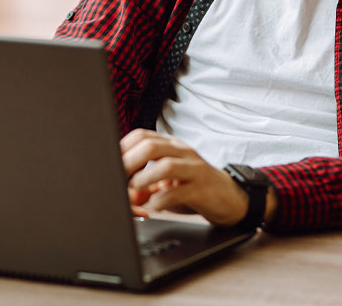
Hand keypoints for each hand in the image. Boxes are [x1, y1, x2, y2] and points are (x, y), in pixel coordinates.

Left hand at [119, 128, 247, 225]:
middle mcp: (182, 152)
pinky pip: (179, 191)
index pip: (142, 136)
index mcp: (171, 146)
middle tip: (118, 181)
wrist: (230, 198)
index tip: (111, 166)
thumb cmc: (193, 188)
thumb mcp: (166, 183)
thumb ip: (143, 186)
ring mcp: (194, 169)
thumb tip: (123, 194)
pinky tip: (154, 207)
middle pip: (150, 146)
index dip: (123, 149)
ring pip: (166, 165)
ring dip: (144, 180)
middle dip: (129, 163)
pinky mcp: (202, 189)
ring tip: (134, 194)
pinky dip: (161, 200)